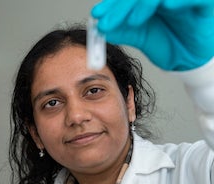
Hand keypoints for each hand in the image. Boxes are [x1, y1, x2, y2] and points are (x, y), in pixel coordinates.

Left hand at [91, 0, 213, 70]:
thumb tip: (100, 27)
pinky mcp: (204, 4)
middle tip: (107, 22)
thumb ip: (121, 30)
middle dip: (121, 6)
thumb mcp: (139, 36)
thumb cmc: (167, 44)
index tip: (97, 15)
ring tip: (133, 21)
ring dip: (144, 3)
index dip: (112, 4)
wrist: (188, 60)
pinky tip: (167, 6)